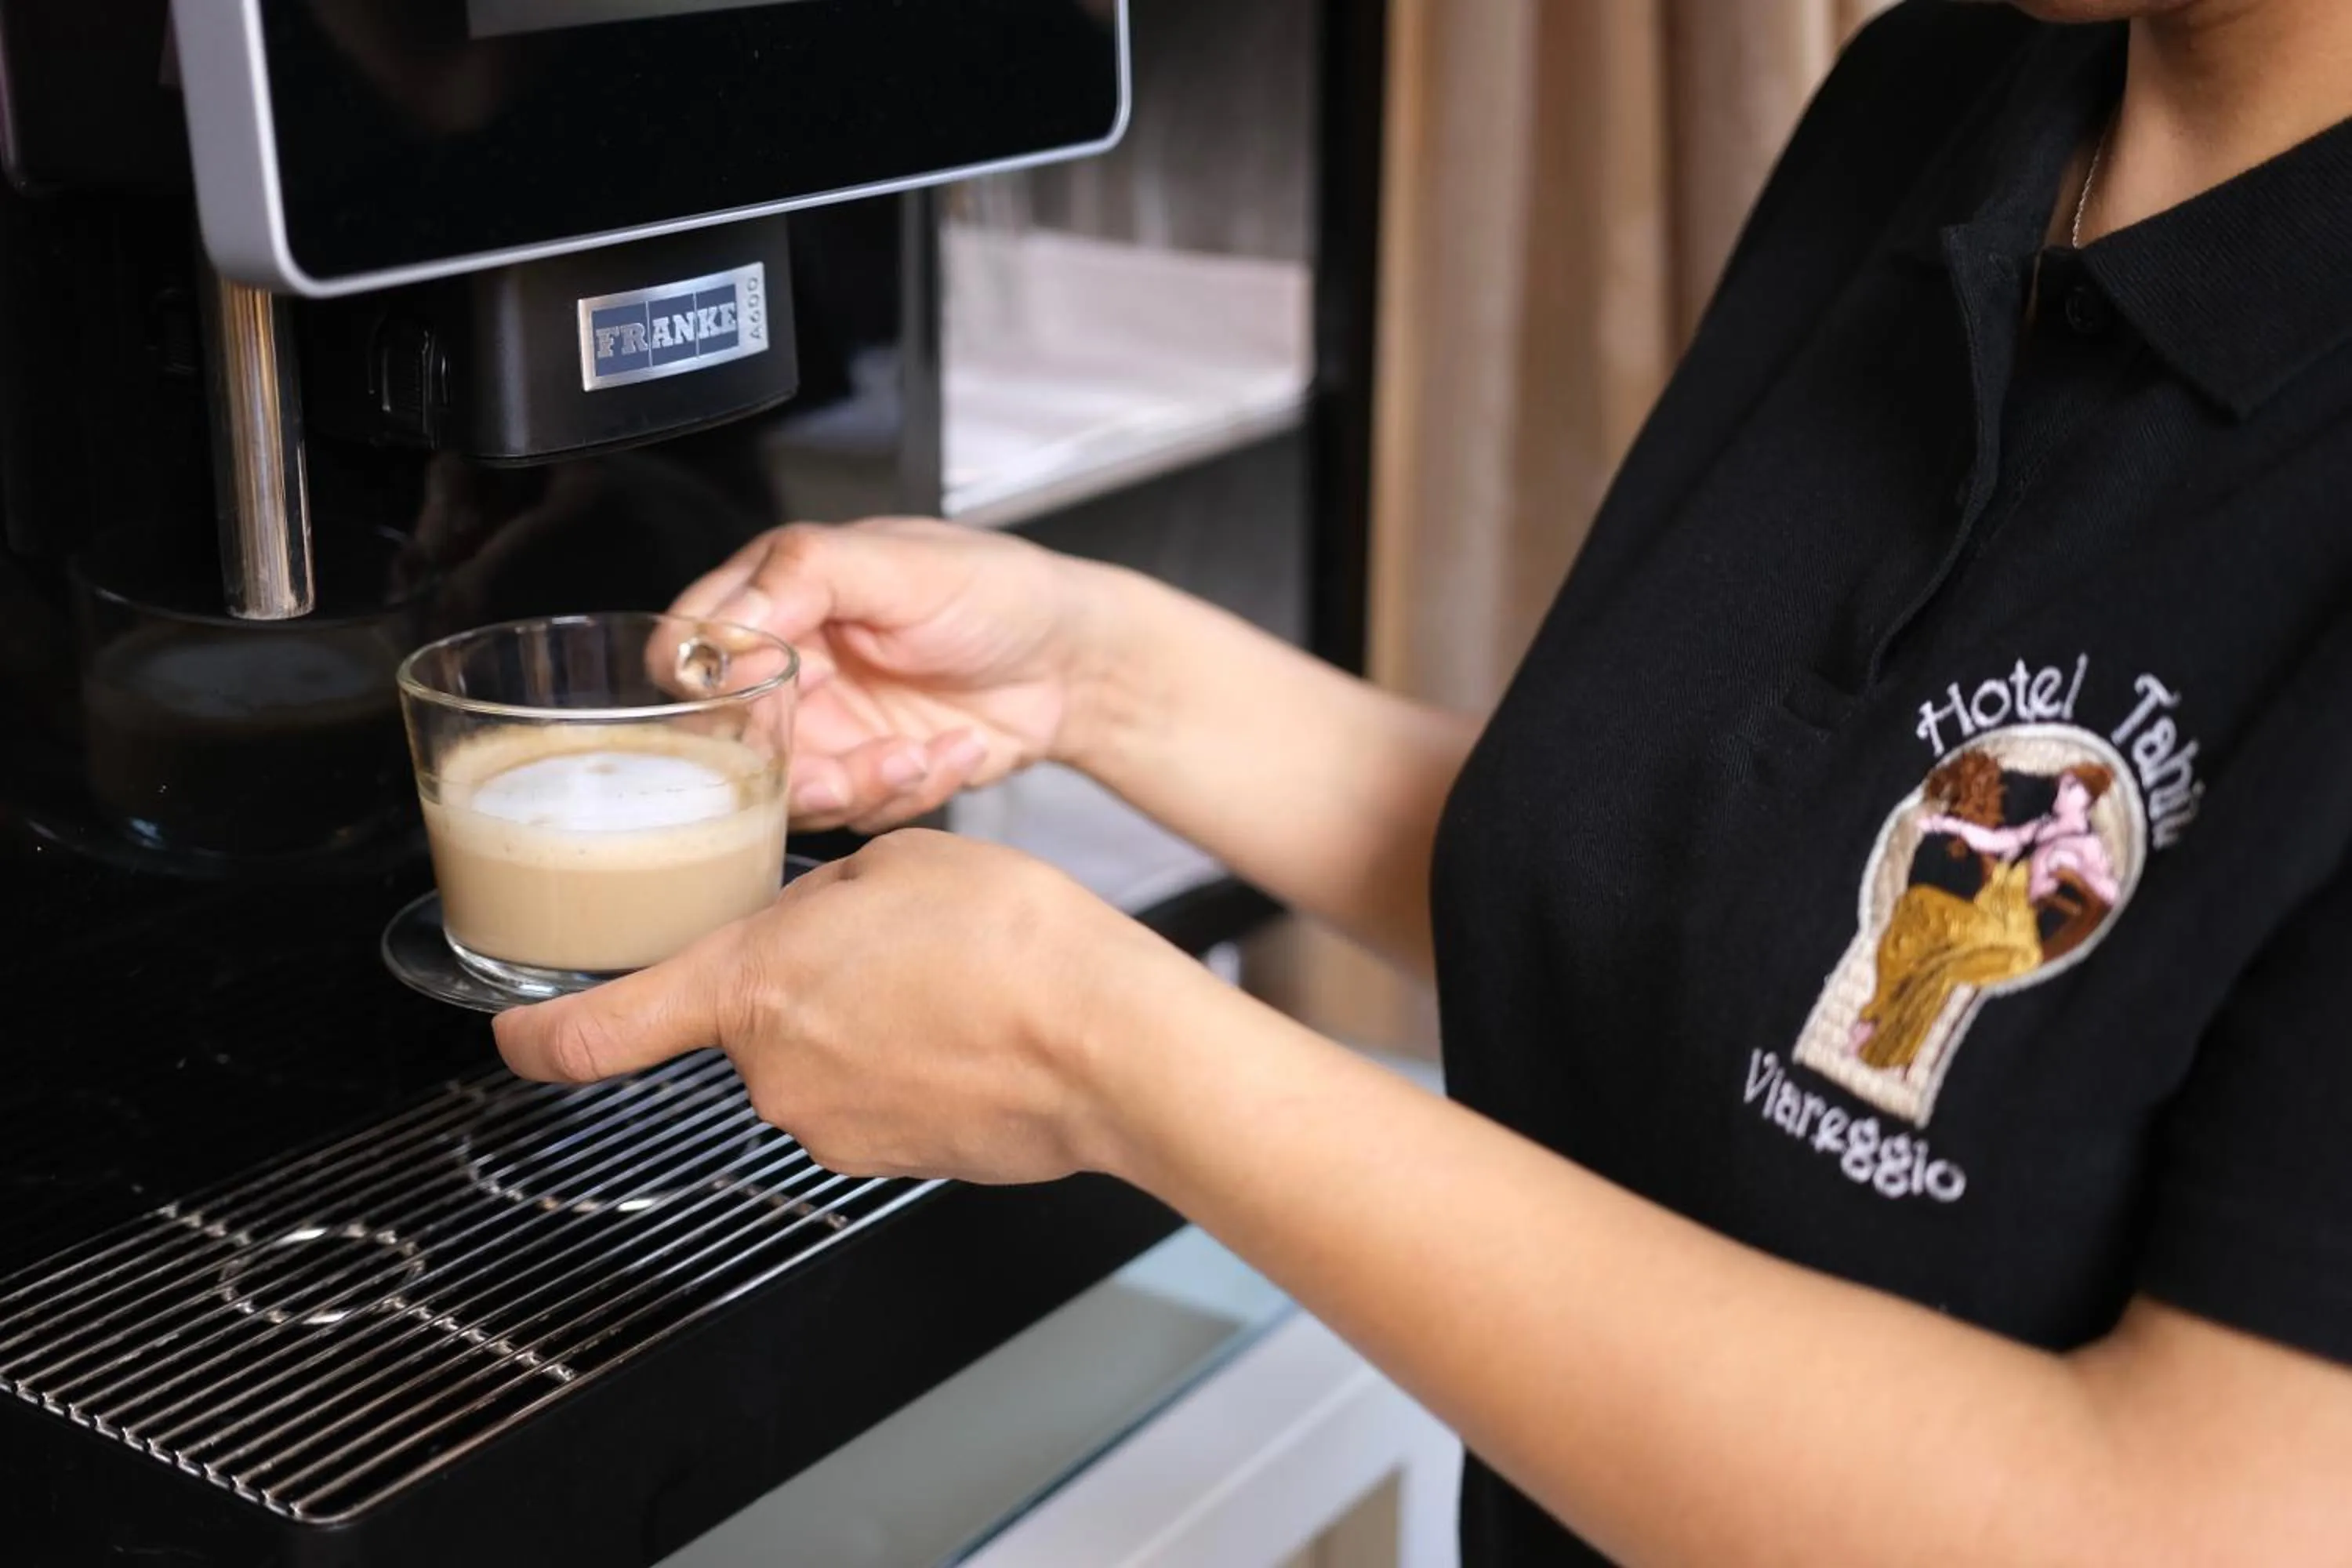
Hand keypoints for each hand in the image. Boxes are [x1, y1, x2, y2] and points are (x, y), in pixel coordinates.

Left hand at [491, 830, 1196, 1184]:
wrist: (1108, 1043)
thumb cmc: (1015, 941)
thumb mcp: (898, 861)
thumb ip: (824, 898)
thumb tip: (820, 929)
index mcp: (750, 983)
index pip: (597, 1031)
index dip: (538, 1034)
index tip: (512, 1030)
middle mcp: (774, 1071)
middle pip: (747, 1023)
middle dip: (799, 982)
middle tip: (887, 944)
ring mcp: (832, 1125)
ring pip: (818, 1057)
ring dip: (861, 1020)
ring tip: (948, 984)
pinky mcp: (891, 1158)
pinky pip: (873, 1096)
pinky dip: (907, 1064)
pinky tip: (970, 1029)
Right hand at [672, 519, 1116, 834]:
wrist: (1073, 659)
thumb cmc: (996, 590)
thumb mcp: (903, 564)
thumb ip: (806, 575)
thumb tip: (724, 623)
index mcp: (775, 598)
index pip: (686, 653)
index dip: (712, 687)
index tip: (773, 693)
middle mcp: (787, 670)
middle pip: (727, 745)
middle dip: (788, 767)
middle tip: (843, 766)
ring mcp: (826, 732)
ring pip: (789, 794)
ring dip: (857, 788)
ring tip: (917, 756)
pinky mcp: (868, 779)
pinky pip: (858, 814)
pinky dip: (910, 793)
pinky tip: (956, 751)